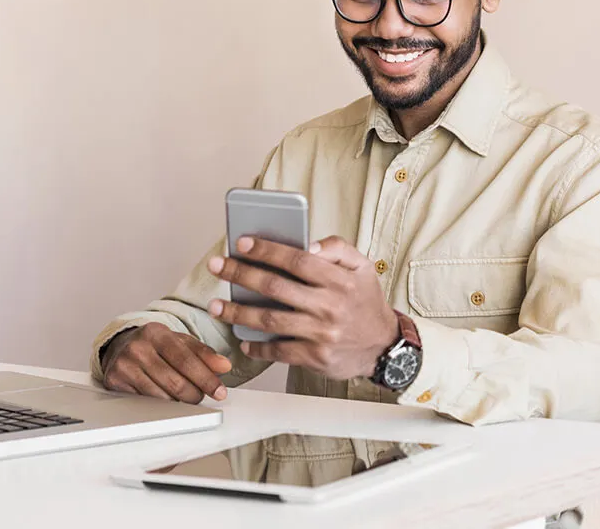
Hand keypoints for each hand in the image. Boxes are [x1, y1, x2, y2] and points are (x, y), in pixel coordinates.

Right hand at [101, 322, 232, 402]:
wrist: (120, 345)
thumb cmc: (154, 345)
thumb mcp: (180, 342)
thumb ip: (203, 353)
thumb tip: (224, 366)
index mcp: (156, 333)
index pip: (186, 360)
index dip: (206, 378)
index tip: (220, 391)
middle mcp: (137, 348)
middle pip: (175, 382)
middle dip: (195, 394)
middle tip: (202, 396)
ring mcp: (124, 366)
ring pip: (161, 397)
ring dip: (180, 403)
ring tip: (186, 397)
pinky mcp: (115, 382)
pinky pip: (146, 403)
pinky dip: (162, 406)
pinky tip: (168, 400)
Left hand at [207, 235, 399, 379]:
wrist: (384, 346)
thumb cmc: (366, 303)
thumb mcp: (363, 268)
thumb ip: (338, 248)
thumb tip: (308, 245)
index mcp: (340, 281)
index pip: (297, 260)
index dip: (266, 250)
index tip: (242, 243)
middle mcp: (330, 306)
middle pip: (275, 287)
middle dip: (241, 274)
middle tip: (218, 266)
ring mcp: (321, 334)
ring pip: (270, 320)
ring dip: (237, 312)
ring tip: (216, 305)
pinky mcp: (315, 357)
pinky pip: (278, 350)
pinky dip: (257, 346)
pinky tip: (242, 339)